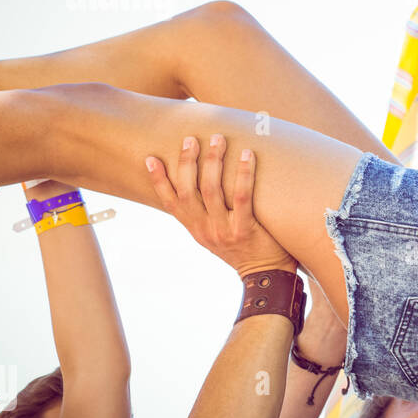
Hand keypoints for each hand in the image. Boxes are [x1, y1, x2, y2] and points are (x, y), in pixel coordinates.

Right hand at [145, 134, 295, 275]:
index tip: (151, 158)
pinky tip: (247, 154)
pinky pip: (242, 196)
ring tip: (217, 139)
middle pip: (188, 190)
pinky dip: (243, 173)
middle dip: (187, 162)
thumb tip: (205, 184)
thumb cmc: (246, 250)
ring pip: (211, 190)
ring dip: (212, 161)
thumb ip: (208, 216)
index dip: (158, 181)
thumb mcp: (218, 236)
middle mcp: (205, 229)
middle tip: (191, 139)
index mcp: (196, 230)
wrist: (266, 278)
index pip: (170, 202)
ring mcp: (223, 230)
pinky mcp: (245, 230)